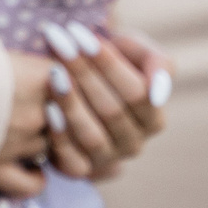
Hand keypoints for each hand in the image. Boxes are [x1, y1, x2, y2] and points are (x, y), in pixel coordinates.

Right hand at [0, 54, 56, 197]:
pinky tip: (31, 170)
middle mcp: (37, 111)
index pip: (77, 83)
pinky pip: (32, 184)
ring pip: (51, 147)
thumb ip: (16, 57)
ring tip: (25, 131)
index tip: (62, 83)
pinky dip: (35, 179)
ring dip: (43, 141)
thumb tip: (22, 57)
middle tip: (49, 110)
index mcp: (39, 75)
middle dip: (61, 116)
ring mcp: (19, 143)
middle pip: (69, 119)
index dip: (70, 84)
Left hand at [39, 20, 170, 180]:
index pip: (137, 93)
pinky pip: (72, 160)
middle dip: (84, 75)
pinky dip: (59, 134)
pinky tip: (47, 106)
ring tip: (53, 73)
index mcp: (154, 119)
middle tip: (61, 47)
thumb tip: (157, 92)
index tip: (83, 37)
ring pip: (93, 136)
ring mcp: (108, 160)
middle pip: (112, 111)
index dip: (109, 64)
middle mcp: (134, 144)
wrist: (77, 79)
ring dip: (71, 103)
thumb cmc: (115, 59)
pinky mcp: (80, 170)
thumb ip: (159, 64)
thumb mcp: (140, 51)